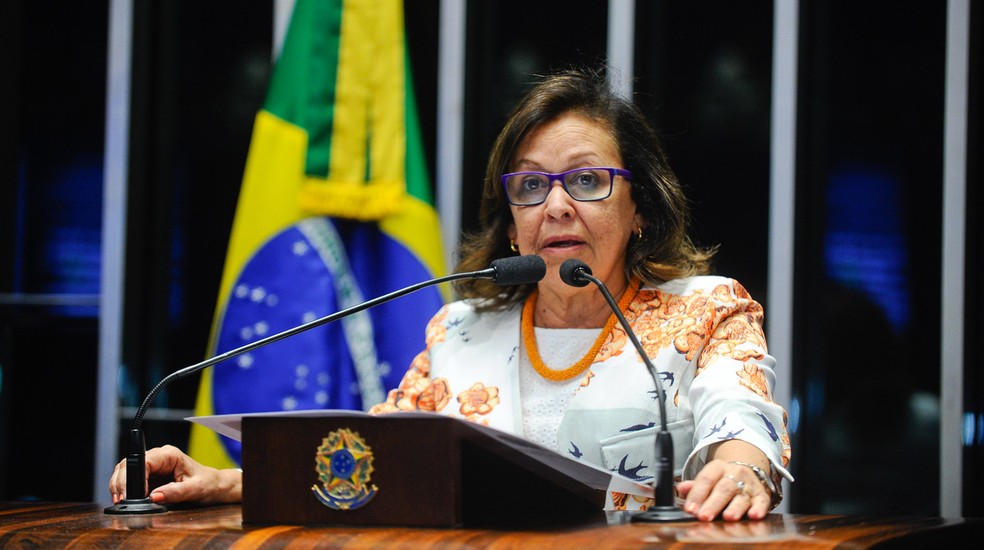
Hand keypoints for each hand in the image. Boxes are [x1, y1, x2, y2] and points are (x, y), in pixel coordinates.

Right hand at [108, 445, 241, 504]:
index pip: (144, 461)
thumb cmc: (208, 483)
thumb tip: (154, 496)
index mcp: (169, 455)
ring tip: (120, 500)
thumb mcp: (195, 489)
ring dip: (120, 485)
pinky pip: (130, 480)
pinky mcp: (149, 477)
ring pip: (125, 471)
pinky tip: (124, 498)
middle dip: (121, 482)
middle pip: (129, 464)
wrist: (213, 486)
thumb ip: (175, 492)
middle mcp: (158, 457)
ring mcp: (152, 467)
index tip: (131, 494)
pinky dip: (124, 489)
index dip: (133, 477)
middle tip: (120, 499)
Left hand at [676, 459, 772, 521]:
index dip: (697, 495)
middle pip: (723, 488)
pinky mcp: (761, 495)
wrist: (744, 473)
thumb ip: (695, 486)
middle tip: (704, 516)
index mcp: (717, 467)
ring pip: (741, 496)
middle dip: (713, 504)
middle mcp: (735, 473)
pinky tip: (754, 515)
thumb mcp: (707, 478)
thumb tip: (681, 488)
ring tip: (728, 517)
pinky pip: (762, 502)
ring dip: (735, 508)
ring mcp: (749, 484)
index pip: (705, 479)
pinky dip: (759, 509)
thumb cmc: (722, 480)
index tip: (690, 509)